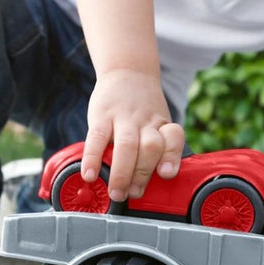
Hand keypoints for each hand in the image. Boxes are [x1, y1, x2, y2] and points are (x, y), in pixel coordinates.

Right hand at [81, 69, 184, 201]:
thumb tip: (150, 182)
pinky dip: (93, 158)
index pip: (173, 138)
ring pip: (127, 146)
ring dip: (122, 173)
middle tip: (134, 194)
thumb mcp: (158, 120)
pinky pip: (97, 137)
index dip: (171, 156)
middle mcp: (145, 121)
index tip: (166, 174)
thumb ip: (157, 147)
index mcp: (162, 124)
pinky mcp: (102, 115)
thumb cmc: (143, 106)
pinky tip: (90, 174)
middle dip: (142, 174)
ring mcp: (124, 117)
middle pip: (150, 147)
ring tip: (116, 193)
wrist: (127, 70)